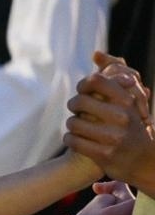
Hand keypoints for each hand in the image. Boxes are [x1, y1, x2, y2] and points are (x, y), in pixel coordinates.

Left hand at [65, 58, 154, 188]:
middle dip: (74, 105)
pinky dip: (70, 139)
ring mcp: (114, 137)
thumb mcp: (130, 99)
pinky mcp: (104, 154)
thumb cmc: (132, 124)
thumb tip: (95, 53)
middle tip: (76, 109)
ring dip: (71, 124)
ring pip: (73, 122)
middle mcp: (122, 118)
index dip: (83, 85)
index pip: (96, 81)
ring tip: (77, 126)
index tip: (83, 91)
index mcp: (128, 101)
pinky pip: (73, 140)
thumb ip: (116, 73)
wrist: (144, 161)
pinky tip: (75, 139)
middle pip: (78, 102)